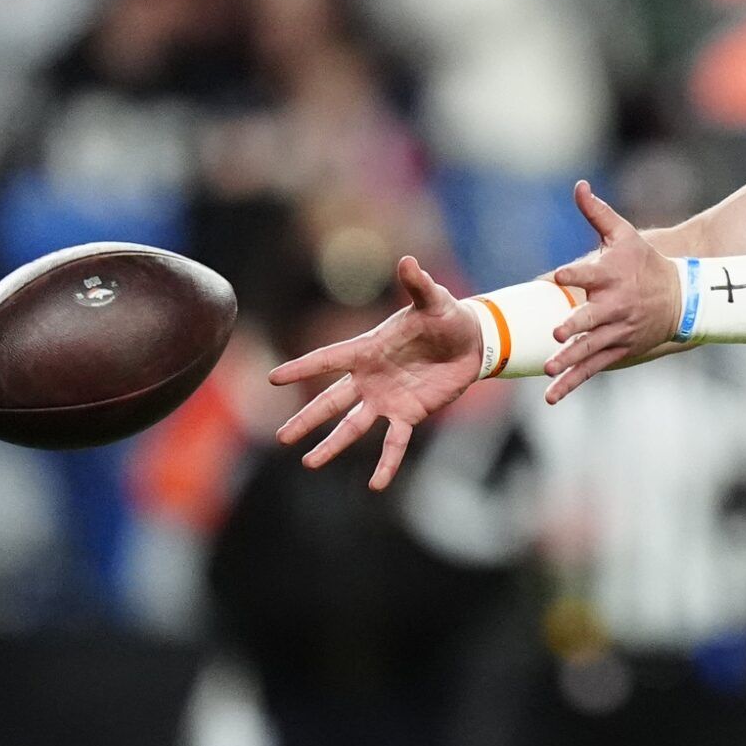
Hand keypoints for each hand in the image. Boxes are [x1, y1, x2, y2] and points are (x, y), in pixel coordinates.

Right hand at [268, 255, 479, 489]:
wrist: (471, 341)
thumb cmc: (446, 316)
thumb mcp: (433, 300)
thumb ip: (418, 284)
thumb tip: (407, 260)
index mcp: (368, 348)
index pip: (328, 359)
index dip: (302, 368)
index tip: (274, 378)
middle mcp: (370, 378)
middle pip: (332, 400)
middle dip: (307, 418)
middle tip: (281, 437)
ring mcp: (387, 399)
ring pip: (353, 426)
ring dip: (333, 444)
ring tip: (309, 463)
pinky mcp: (409, 414)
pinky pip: (394, 443)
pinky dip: (386, 463)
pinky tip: (375, 484)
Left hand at [544, 181, 683, 403]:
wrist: (682, 298)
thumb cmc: (645, 262)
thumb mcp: (624, 235)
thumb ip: (597, 213)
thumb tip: (579, 185)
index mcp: (611, 275)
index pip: (589, 274)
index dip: (573, 274)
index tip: (558, 275)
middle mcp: (614, 305)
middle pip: (592, 317)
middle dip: (577, 325)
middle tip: (560, 332)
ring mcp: (617, 331)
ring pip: (590, 348)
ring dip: (570, 360)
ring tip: (550, 368)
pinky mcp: (618, 350)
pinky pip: (592, 368)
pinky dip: (572, 383)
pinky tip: (551, 396)